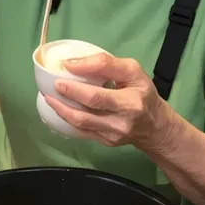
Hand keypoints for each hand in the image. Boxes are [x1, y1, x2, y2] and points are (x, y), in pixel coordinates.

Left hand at [46, 54, 175, 149]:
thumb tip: (73, 63)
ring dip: (62, 109)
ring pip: (82, 122)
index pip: (103, 88)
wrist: (154, 127)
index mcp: (132, 100)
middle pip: (90, 105)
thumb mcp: (133, 72)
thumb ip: (107, 63)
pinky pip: (81, 130)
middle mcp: (123, 119)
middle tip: (54, 84)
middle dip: (69, 93)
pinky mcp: (105, 142)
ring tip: (50, 98)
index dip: (82, 76)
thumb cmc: (143, 94)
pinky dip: (67, 119)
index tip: (66, 65)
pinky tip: (60, 109)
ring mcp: (113, 133)